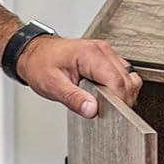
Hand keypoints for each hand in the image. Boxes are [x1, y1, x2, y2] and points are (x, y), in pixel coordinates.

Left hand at [16, 35, 140, 116]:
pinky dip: (119, 87)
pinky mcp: (106, 57)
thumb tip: (92, 110)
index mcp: (89, 54)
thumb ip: (74, 99)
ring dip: (121, 93)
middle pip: (127, 80)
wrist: (34, 53)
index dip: (118, 101)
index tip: (111, 114)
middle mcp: (101, 50)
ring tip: (103, 102)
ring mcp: (105, 52)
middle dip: (121, 100)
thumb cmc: (40, 64)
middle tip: (104, 111)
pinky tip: (105, 94)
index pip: (117, 82)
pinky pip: (123, 74)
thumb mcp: (52, 85)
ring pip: (129, 77)